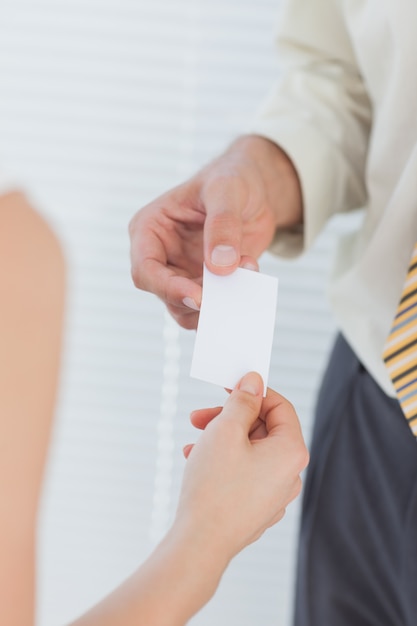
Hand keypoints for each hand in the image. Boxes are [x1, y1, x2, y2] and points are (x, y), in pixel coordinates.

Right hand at [129, 135, 301, 328]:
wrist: (255, 189)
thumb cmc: (231, 179)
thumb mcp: (227, 190)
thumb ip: (223, 225)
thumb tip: (220, 266)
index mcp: (149, 229)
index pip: (145, 269)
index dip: (167, 288)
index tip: (199, 297)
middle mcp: (161, 256)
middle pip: (166, 296)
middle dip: (198, 299)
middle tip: (229, 293)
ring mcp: (182, 273)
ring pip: (187, 309)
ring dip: (219, 302)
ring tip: (247, 270)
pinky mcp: (206, 284)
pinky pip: (214, 306)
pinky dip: (233, 300)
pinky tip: (251, 275)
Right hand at [174, 372, 308, 561]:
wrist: (199, 544)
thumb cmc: (214, 487)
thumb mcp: (226, 430)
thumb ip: (242, 401)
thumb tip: (254, 382)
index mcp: (291, 452)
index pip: (280, 407)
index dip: (254, 392)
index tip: (229, 386)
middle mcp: (289, 475)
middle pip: (263, 430)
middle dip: (230, 418)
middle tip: (201, 416)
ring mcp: (274, 495)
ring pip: (250, 452)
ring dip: (221, 439)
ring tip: (194, 442)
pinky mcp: (257, 509)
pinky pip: (244, 473)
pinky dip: (223, 461)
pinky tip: (197, 462)